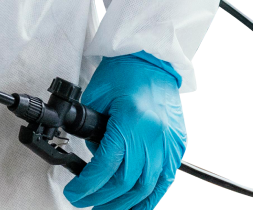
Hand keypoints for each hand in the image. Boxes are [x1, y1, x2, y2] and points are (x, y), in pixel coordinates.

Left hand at [64, 53, 186, 209]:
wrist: (151, 56)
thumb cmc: (123, 71)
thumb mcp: (97, 96)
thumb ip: (92, 129)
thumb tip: (91, 156)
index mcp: (130, 119)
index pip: (106, 166)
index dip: (88, 186)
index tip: (75, 194)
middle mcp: (153, 135)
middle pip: (126, 182)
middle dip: (102, 198)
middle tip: (86, 203)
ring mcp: (168, 142)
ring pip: (146, 187)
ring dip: (125, 204)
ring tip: (106, 208)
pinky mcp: (177, 145)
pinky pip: (165, 181)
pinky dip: (150, 198)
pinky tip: (136, 206)